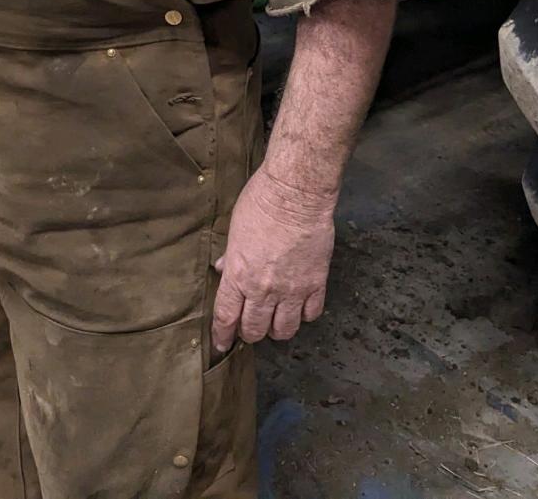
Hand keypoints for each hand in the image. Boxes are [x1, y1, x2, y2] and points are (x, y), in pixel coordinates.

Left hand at [211, 168, 334, 350]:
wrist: (296, 193)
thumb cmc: (261, 202)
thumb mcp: (235, 229)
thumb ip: (230, 256)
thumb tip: (222, 270)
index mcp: (239, 275)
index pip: (226, 316)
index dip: (222, 335)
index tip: (221, 344)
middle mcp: (263, 289)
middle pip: (255, 329)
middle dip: (249, 333)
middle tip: (249, 327)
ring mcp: (292, 290)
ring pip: (284, 330)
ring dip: (276, 329)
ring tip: (274, 320)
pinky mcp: (316, 284)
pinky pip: (310, 315)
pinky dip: (304, 315)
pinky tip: (299, 307)